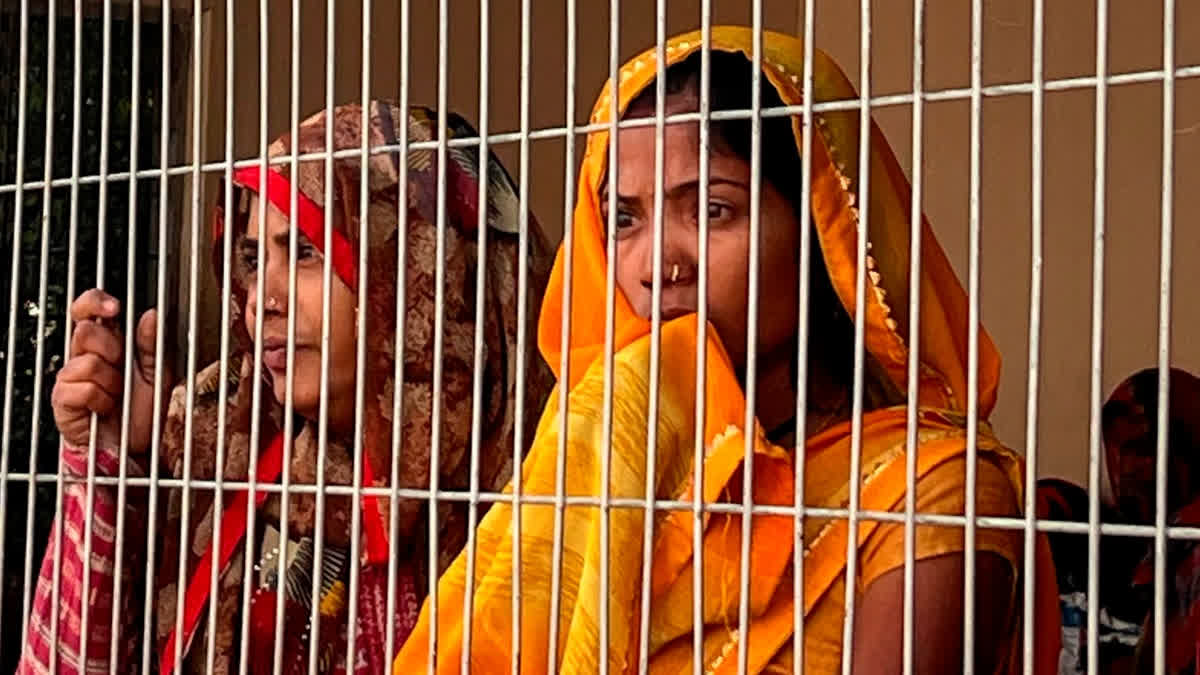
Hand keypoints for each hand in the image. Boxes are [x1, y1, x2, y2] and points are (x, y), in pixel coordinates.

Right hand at [51, 289, 174, 452]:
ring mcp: (69, 378)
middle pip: (85, 331)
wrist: (133, 447)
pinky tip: (104, 408)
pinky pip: (82, 388)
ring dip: (111, 382)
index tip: (114, 308)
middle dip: (112, 350)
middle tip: (122, 369)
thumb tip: (151, 315)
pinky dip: (100, 400)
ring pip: (87, 362)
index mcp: (106, 344)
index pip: (87, 310)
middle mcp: (83, 357)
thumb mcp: (158, 375)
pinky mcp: (62, 401)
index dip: (95, 302)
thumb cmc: (142, 411)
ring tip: (116, 395)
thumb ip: (154, 345)